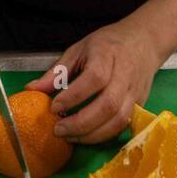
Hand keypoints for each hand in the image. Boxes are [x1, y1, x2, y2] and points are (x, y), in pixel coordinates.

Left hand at [25, 20, 160, 144]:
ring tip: (70, 136)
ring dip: (92, 134)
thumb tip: (32, 90)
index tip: (54, 107)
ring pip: (119, 120)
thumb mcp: (79, 49)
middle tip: (58, 130)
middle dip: (81, 122)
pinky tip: (87, 135)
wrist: (144, 41)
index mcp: (107, 54)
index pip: (94, 78)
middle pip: (108, 105)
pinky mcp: (140, 104)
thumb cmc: (108, 44)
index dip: (74, 96)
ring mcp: (135, 91)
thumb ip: (57, 71)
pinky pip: (124, 125)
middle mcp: (125, 74)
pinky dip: (104, 135)